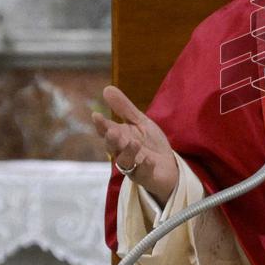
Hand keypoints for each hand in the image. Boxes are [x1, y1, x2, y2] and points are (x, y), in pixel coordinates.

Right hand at [92, 85, 177, 205]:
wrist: (168, 165)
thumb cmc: (150, 143)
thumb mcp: (140, 122)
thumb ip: (124, 108)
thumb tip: (106, 88)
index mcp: (120, 138)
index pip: (106, 131)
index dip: (101, 125)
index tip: (96, 115)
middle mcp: (122, 152)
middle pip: (113, 147)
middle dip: (112, 139)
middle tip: (112, 130)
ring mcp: (133, 166)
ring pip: (125, 161)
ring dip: (128, 152)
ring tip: (134, 142)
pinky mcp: (145, 176)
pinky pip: (143, 172)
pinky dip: (145, 166)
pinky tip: (148, 160)